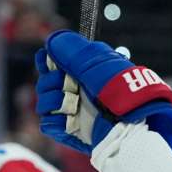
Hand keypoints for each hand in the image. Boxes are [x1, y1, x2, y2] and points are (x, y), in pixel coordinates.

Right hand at [35, 30, 171, 153]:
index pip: (54, 63)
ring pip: (43, 103)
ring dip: (54, 101)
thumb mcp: (95, 62)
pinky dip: (55, 121)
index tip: (46, 59)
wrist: (128, 123)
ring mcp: (73, 112)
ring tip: (71, 105)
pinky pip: (47, 124)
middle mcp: (77, 91)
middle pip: (44, 83)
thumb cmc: (117, 90)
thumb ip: (71, 49)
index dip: (47, 61)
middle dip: (52, 82)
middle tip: (69, 86)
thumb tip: (51, 40)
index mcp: (84, 72)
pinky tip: (70, 119)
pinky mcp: (69, 131)